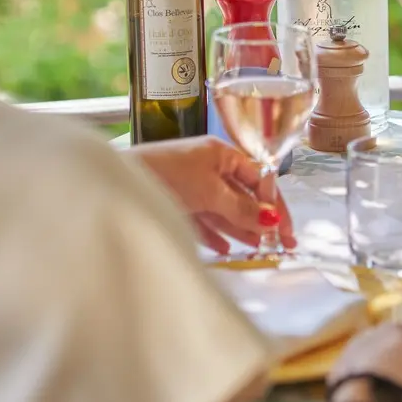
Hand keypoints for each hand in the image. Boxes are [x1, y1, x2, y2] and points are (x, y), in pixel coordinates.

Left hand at [129, 136, 296, 253]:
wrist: (117, 181)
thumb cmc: (165, 173)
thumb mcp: (211, 191)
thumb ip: (242, 208)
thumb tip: (270, 219)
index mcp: (220, 153)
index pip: (258, 178)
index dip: (274, 204)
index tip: (285, 228)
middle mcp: (207, 167)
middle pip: (242, 196)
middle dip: (260, 219)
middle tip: (278, 244)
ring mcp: (191, 185)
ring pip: (224, 210)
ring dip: (241, 229)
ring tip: (257, 248)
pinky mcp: (176, 202)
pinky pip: (203, 220)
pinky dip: (216, 234)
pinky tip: (225, 248)